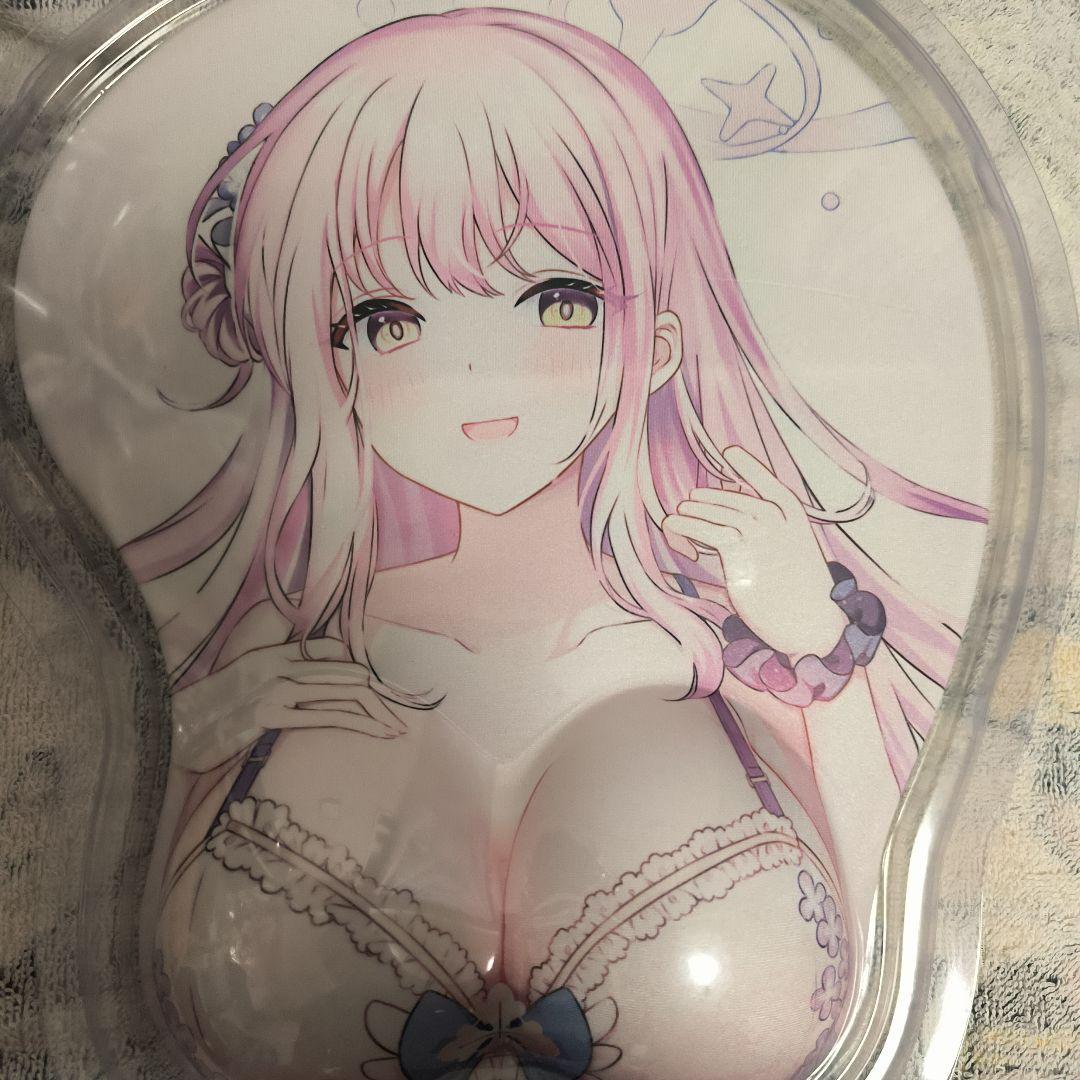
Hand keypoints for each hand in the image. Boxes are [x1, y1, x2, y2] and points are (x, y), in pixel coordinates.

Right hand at [171, 638, 407, 774]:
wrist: (176, 727)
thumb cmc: (209, 710)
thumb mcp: (243, 680)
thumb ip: (273, 673)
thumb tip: (304, 681)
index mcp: (272, 652)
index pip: (328, 650)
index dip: (354, 669)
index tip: (374, 688)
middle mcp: (278, 664)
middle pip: (342, 672)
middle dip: (376, 693)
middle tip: (398, 710)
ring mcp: (276, 688)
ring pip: (341, 692)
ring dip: (375, 710)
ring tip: (396, 726)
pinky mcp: (272, 715)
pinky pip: (325, 716)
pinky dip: (357, 723)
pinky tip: (376, 732)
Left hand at [662, 446, 847, 658]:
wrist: (814, 625)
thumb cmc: (804, 601)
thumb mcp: (795, 563)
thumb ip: (770, 544)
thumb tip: (734, 535)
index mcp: (797, 523)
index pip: (772, 486)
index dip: (750, 467)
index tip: (730, 452)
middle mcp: (780, 525)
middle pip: (740, 500)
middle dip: (713, 498)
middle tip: (693, 498)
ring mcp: (762, 538)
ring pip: (722, 514)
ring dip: (697, 512)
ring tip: (679, 512)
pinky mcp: (743, 556)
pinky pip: (710, 533)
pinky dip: (688, 527)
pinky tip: (673, 525)